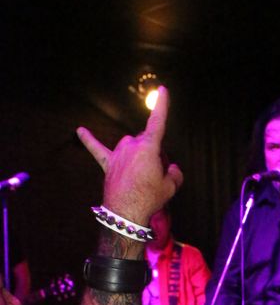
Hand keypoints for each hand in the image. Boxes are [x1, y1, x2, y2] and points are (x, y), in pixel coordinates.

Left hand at [76, 86, 182, 224]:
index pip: (157, 122)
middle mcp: (131, 145)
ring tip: (140, 178)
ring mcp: (117, 154)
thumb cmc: (150, 198)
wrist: (126, 213)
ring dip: (136, 155)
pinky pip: (97, 149)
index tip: (161, 90)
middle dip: (152, 154)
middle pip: (145, 141)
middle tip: (156, 176)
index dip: (161, 106)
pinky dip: (89, 140)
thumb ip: (175, 173)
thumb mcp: (171, 187)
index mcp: (149, 147)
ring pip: (129, 146)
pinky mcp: (107, 164)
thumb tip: (172, 169)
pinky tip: (80, 131)